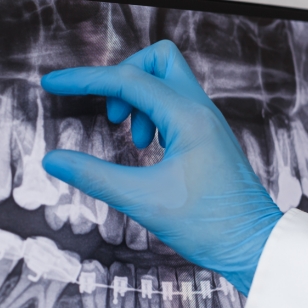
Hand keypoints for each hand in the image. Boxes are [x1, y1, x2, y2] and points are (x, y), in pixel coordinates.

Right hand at [41, 40, 282, 295]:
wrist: (254, 246)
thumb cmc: (209, 225)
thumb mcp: (143, 200)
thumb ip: (94, 176)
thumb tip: (53, 160)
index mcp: (187, 118)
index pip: (126, 81)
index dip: (84, 80)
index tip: (52, 84)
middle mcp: (201, 111)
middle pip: (157, 60)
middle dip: (123, 77)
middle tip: (112, 115)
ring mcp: (207, 122)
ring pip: (168, 81)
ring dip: (139, 100)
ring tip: (134, 140)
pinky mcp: (208, 137)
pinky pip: (176, 106)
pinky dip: (153, 115)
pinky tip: (149, 147)